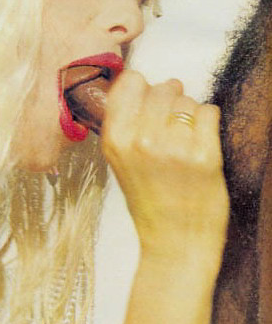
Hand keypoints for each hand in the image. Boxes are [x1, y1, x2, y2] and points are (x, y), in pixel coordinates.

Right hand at [101, 71, 228, 267]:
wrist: (175, 243)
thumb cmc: (149, 201)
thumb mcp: (119, 162)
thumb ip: (124, 122)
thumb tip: (139, 81)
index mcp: (115, 140)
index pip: (130, 81)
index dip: (143, 88)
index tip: (149, 102)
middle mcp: (141, 140)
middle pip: (163, 87)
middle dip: (170, 101)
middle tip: (172, 127)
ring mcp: (174, 147)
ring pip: (187, 100)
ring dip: (190, 114)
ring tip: (185, 142)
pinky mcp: (205, 155)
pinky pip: (209, 112)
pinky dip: (208, 124)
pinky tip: (200, 146)